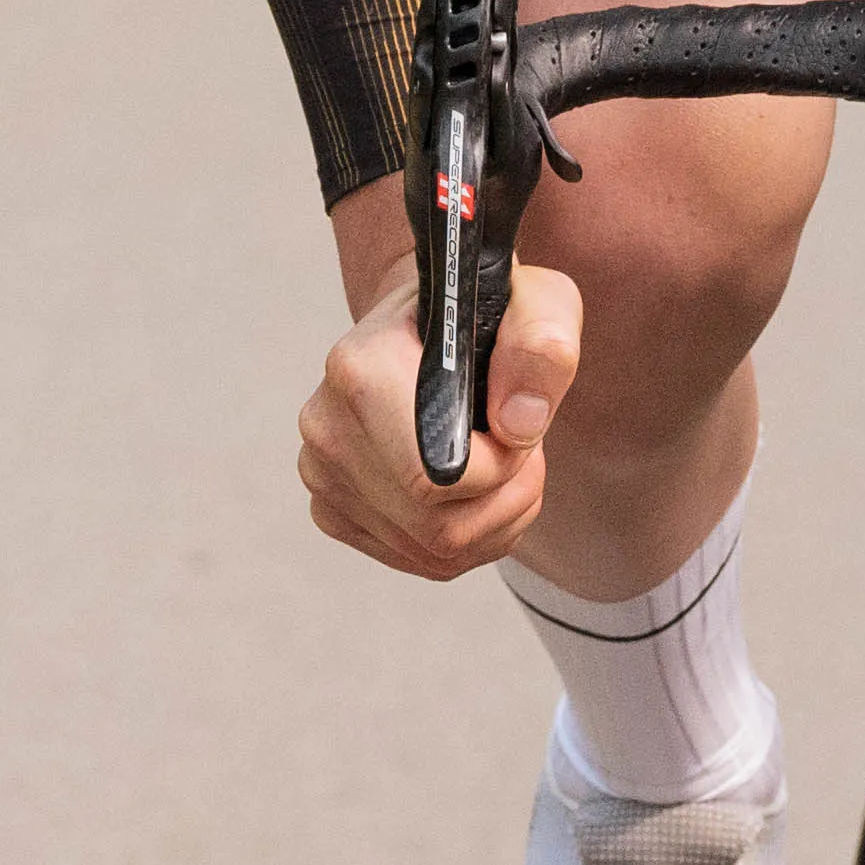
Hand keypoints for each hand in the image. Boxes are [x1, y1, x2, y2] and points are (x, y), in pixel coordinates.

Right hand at [306, 253, 583, 574]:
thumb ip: (542, 349)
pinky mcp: (333, 510)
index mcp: (361, 368)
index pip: (438, 476)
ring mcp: (322, 474)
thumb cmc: (482, 318)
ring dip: (494, 522)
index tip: (519, 429)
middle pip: (438, 527)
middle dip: (506, 500)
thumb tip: (518, 425)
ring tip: (503, 466)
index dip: (502, 467)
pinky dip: (466, 540)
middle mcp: (326, 426)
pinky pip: (418, 560)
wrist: (430, 331)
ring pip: (432, 552)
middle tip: (522, 452)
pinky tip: (474, 491)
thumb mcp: (539, 304)